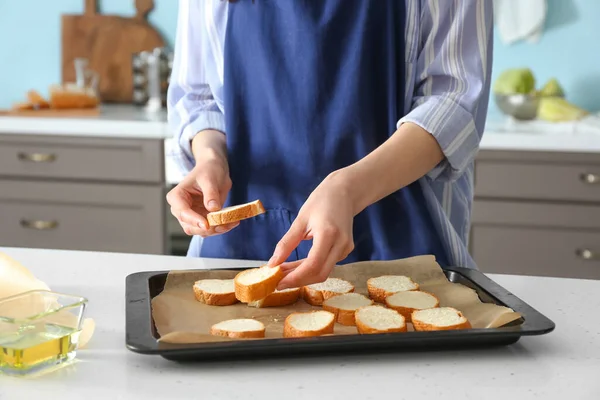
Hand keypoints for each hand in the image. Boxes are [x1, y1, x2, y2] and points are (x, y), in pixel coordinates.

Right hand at [166, 131, 237, 236]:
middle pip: (190, 226)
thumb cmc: (208, 170)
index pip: (182, 212)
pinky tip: (232, 222)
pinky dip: (221, 228)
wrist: (215, 169)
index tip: (207, 225)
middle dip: (207, 228)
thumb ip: (210, 194)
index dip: (194, 220)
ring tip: (231, 222)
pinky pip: (211, 229)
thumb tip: (213, 208)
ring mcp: (192, 216)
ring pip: (201, 231)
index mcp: (177, 197)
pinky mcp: (203, 219)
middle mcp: (181, 209)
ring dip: (216, 230)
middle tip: (224, 224)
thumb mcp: (210, 179)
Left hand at [268, 171, 356, 288]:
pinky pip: (327, 265)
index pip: (313, 264)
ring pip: (324, 271)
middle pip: (320, 274)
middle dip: (298, 280)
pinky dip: (311, 268)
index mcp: (328, 234)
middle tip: (278, 281)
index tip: (278, 283)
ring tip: (284, 272)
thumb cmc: (321, 201)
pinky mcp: (346, 250)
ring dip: (303, 275)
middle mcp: (341, 244)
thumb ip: (286, 243)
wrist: (345, 192)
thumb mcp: (300, 220)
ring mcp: (346, 248)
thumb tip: (272, 263)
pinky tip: (297, 265)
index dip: (295, 277)